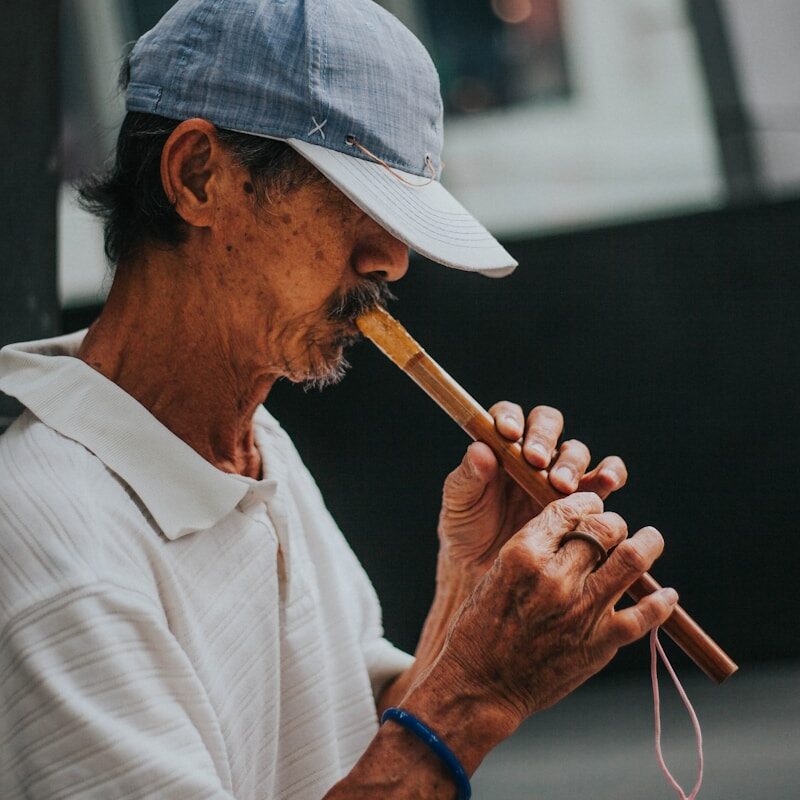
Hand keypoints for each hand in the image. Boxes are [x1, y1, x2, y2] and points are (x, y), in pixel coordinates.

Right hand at [436, 492, 676, 732]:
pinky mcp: (599, 642)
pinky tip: (666, 595)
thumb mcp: (498, 572)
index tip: (592, 506)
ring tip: (650, 540)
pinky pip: (644, 615)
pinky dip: (661, 601)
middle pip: (604, 528)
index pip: (569, 509)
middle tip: (614, 529)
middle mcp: (556, 576)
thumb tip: (576, 530)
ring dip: (647, 544)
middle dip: (613, 522)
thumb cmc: (481, 626)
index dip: (586, 502)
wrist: (480, 684)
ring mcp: (581, 609)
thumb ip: (537, 549)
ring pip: (632, 559)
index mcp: (524, 554)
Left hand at [438, 403, 626, 575]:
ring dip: (571, 463)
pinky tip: (607, 481)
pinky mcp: (585, 498)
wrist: (488, 570)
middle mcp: (533, 453)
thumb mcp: (458, 504)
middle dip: (543, 438)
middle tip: (537, 463)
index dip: (510, 418)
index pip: (509, 415)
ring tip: (561, 487)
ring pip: (575, 450)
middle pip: (547, 424)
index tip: (508, 434)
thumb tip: (480, 449)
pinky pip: (606, 475)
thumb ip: (467, 477)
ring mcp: (560, 473)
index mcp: (499, 445)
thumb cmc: (467, 530)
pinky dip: (610, 473)